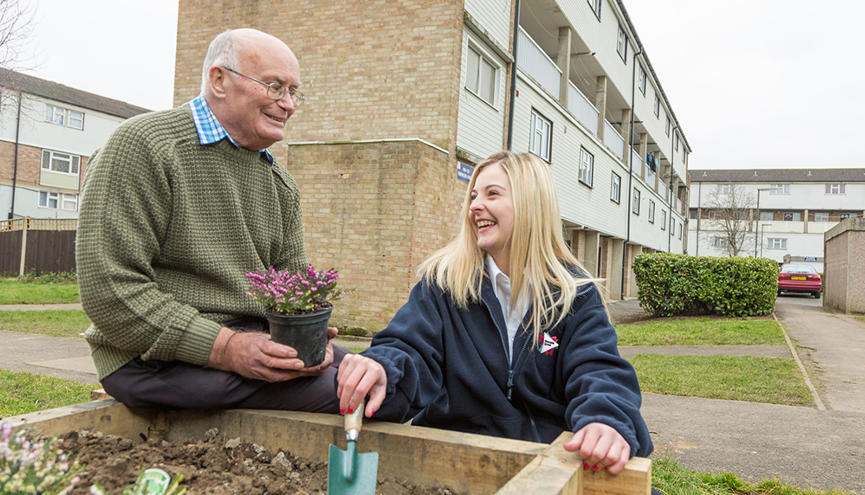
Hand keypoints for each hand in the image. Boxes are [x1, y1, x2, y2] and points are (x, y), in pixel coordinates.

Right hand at [207, 326, 337, 381]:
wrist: (228, 352)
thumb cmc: (248, 341)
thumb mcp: (259, 336)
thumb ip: (274, 339)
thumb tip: (295, 337)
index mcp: (257, 345)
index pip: (270, 348)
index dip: (282, 351)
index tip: (294, 351)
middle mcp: (256, 358)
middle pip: (273, 363)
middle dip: (289, 365)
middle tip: (303, 364)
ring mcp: (256, 369)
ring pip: (274, 374)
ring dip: (290, 374)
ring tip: (304, 371)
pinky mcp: (258, 376)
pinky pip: (273, 379)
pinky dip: (286, 378)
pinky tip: (296, 375)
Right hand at [336, 353, 386, 416]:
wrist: (374, 366)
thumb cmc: (376, 381)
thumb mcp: (380, 392)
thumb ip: (375, 404)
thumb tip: (368, 414)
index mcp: (374, 371)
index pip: (361, 389)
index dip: (354, 402)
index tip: (351, 410)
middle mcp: (364, 362)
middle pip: (349, 385)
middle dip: (344, 400)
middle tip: (343, 410)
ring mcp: (355, 358)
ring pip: (342, 380)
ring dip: (341, 394)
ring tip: (343, 401)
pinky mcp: (347, 358)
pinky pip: (339, 374)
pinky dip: (340, 384)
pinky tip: (344, 389)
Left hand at [563, 422, 629, 474]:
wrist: (609, 426)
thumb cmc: (593, 433)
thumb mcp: (583, 434)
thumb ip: (575, 441)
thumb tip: (566, 447)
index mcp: (596, 429)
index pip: (587, 448)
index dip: (583, 456)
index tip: (582, 456)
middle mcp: (609, 433)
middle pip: (599, 454)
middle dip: (591, 462)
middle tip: (588, 463)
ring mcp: (619, 440)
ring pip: (611, 458)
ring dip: (602, 465)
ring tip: (596, 466)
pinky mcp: (626, 447)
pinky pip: (622, 462)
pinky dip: (614, 468)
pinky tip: (606, 468)